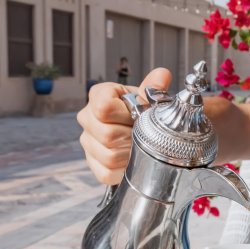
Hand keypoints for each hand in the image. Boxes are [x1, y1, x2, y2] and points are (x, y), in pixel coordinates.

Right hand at [77, 69, 172, 184]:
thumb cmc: (143, 110)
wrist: (141, 128)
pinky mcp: (92, 164)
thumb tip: (162, 75)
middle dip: (132, 137)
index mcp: (99, 96)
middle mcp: (87, 118)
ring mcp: (87, 142)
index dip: (125, 115)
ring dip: (130, 154)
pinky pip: (106, 173)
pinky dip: (124, 170)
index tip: (138, 114)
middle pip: (108, 135)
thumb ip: (154, 88)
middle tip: (144, 134)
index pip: (104, 108)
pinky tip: (132, 160)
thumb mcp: (149, 97)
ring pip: (108, 156)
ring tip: (140, 146)